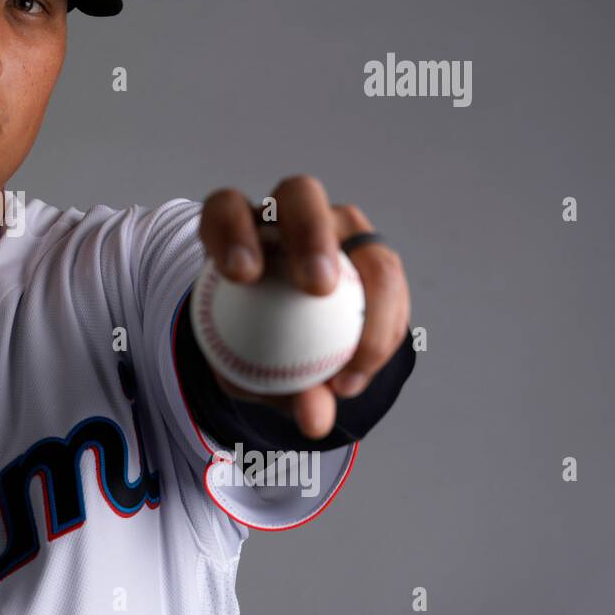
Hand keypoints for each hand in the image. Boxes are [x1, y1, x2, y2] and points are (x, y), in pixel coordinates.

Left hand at [199, 175, 410, 440]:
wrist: (278, 343)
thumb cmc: (247, 346)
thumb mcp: (249, 372)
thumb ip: (275, 388)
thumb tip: (316, 418)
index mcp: (236, 228)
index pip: (226, 210)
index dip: (232, 231)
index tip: (242, 275)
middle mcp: (286, 215)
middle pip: (299, 196)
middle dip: (310, 234)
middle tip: (318, 287)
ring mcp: (334, 226)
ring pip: (358, 234)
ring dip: (368, 290)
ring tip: (358, 359)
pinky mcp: (371, 251)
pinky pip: (389, 279)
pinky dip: (386, 324)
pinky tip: (370, 367)